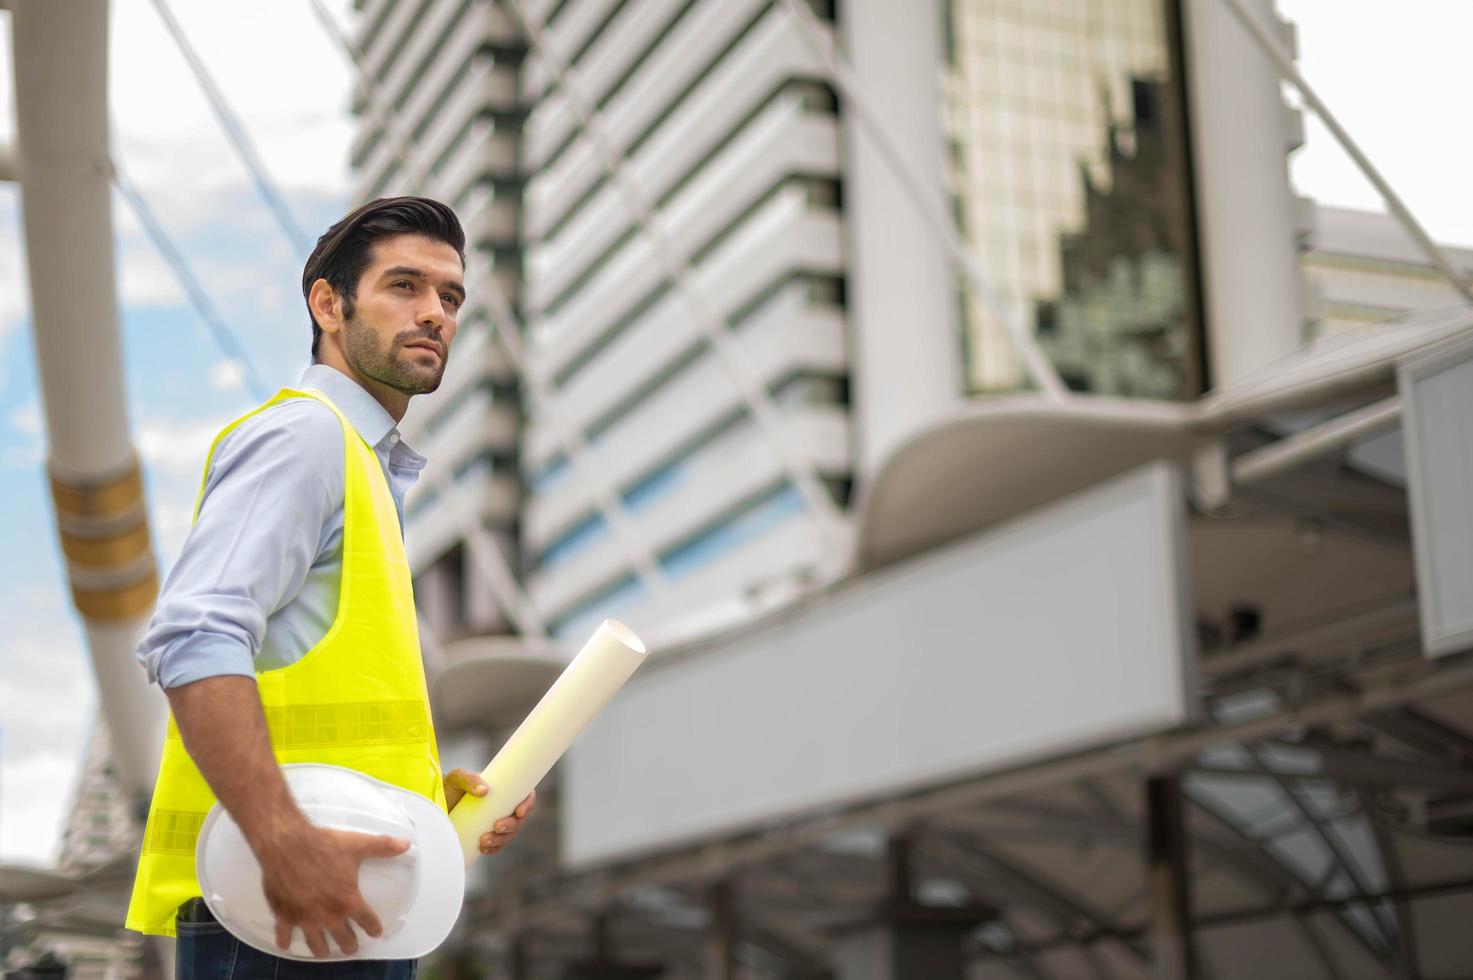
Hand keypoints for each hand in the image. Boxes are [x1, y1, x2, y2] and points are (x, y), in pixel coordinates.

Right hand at [257, 823, 409, 957]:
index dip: (374, 928)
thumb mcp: (358, 844)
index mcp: (348, 901)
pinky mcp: (284, 916)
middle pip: (343, 939)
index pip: (367, 921)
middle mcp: (328, 915)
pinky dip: (285, 941)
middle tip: (351, 946)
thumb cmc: (324, 845)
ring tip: (325, 951)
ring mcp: (305, 919)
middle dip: (350, 945)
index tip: (376, 932)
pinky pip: (284, 935)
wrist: (287, 845)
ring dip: (322, 949)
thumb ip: (383, 846)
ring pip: (316, 944)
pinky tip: (286, 945)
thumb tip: (406, 844)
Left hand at [442, 769, 535, 855]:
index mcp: (501, 790)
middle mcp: (500, 806)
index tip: (519, 812)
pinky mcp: (485, 836)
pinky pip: (497, 846)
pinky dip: (493, 849)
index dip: (528, 803)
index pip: (524, 794)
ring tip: (483, 841)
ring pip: (509, 834)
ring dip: (501, 840)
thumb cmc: (446, 789)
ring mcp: (494, 823)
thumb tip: (484, 790)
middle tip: (496, 827)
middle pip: (518, 819)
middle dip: (511, 826)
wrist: (430, 810)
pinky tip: (483, 849)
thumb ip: (469, 778)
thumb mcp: (455, 779)